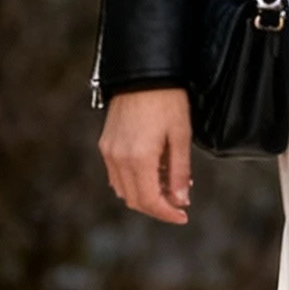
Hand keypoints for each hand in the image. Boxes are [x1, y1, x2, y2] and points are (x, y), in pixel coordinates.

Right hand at [98, 88, 192, 221]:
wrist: (143, 73)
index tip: (183, 216)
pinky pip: (116, 175)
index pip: (150, 201)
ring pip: (124, 190)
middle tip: (178, 203)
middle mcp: (118, 159)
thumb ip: (179, 172)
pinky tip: (152, 172)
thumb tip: (181, 200)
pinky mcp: (106, 144)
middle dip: (157, 207)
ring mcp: (109, 152)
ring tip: (168, 185)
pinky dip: (134, 182)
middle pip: (135, 200)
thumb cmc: (166, 100)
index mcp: (139, 159)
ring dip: (145, 195)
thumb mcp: (180, 136)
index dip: (167, 213)